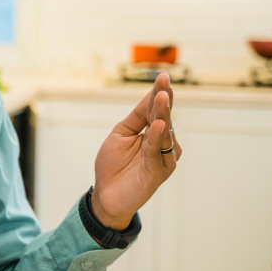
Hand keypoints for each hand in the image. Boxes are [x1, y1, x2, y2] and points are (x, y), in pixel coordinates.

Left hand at [92, 72, 180, 228]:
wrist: (106, 194)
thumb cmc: (113, 165)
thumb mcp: (121, 134)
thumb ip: (136, 118)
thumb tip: (151, 96)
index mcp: (151, 131)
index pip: (155, 108)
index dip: (158, 93)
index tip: (162, 76)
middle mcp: (162, 142)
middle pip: (163, 116)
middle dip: (163, 98)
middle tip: (165, 82)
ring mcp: (163, 157)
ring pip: (164, 131)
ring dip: (163, 114)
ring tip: (162, 98)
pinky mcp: (160, 171)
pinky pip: (158, 151)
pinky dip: (157, 138)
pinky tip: (158, 125)